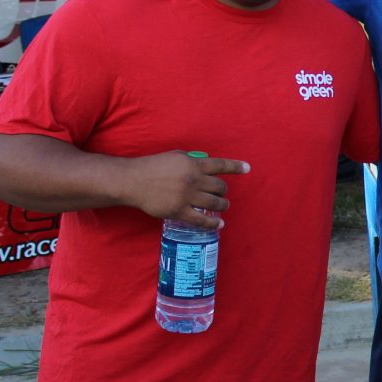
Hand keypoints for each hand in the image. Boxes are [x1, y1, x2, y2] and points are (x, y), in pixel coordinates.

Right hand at [121, 150, 249, 228]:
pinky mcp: (179, 211)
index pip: (220, 165)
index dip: (236, 167)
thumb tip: (206, 165)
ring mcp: (187, 196)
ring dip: (222, 205)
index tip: (248, 168)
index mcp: (193, 165)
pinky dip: (212, 223)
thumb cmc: (153, 166)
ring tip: (222, 206)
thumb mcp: (175, 156)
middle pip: (220, 187)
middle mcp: (193, 180)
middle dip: (224, 190)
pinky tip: (219, 224)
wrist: (133, 181)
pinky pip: (201, 219)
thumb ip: (192, 161)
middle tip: (222, 193)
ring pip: (214, 203)